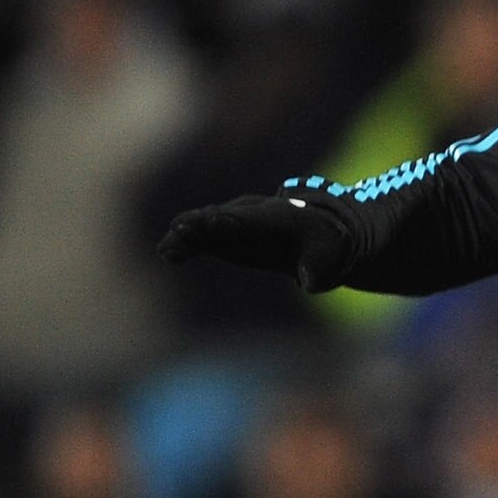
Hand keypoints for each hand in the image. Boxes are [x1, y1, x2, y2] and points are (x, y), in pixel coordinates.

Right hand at [157, 193, 359, 290]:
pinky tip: (167, 253)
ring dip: (188, 234)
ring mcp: (237, 222)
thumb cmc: (326, 245)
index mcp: (285, 216)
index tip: (216, 221)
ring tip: (168, 249)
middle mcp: (255, 214)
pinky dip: (185, 243)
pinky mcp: (224, 235)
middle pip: (226, 217)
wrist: (318, 231)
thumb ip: (318, 267)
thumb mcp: (331, 255)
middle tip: (182, 228)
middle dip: (206, 223)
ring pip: (208, 225)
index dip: (236, 220)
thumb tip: (311, 283)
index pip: (257, 218)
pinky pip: (202, 238)